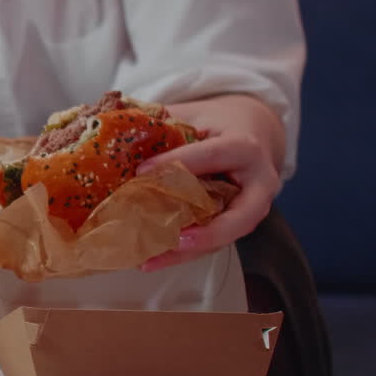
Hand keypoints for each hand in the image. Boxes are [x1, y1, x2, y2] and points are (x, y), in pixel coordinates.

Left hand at [136, 94, 286, 272]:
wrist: (253, 131)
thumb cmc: (218, 123)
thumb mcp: (196, 115)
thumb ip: (166, 122)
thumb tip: (118, 126)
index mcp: (245, 148)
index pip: (213, 155)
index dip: (179, 164)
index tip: (141, 171)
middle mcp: (258, 182)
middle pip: (242, 216)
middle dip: (210, 231)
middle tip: (176, 239)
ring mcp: (251, 207)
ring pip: (226, 237)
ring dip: (188, 253)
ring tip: (150, 260)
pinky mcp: (237, 223)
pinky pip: (213, 242)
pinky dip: (183, 253)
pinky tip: (152, 259)